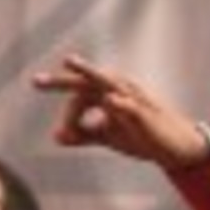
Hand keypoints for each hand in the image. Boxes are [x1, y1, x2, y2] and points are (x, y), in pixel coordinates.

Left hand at [32, 55, 209, 169]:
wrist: (174, 147)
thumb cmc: (141, 135)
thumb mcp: (108, 137)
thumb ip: (83, 134)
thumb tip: (55, 137)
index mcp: (107, 94)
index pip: (78, 97)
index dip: (69, 117)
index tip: (66, 137)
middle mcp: (118, 90)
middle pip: (86, 81)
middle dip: (60, 81)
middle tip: (35, 82)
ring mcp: (133, 99)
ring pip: (107, 83)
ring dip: (88, 73)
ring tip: (69, 63)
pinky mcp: (146, 114)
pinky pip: (130, 105)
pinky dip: (118, 103)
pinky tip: (108, 100)